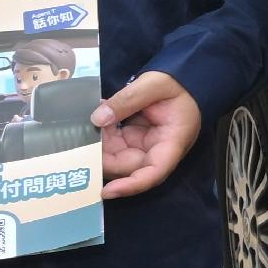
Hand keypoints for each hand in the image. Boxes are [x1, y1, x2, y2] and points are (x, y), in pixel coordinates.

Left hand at [92, 72, 200, 199]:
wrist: (185, 76)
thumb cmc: (178, 81)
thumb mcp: (154, 84)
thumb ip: (127, 100)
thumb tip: (97, 119)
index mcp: (173, 142)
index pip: (154, 172)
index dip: (131, 185)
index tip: (107, 191)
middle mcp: (159, 150)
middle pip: (129, 167)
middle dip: (104, 158)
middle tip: (82, 138)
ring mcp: (145, 145)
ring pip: (118, 157)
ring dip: (100, 144)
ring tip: (88, 122)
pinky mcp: (135, 138)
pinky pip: (115, 144)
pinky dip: (103, 134)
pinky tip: (94, 118)